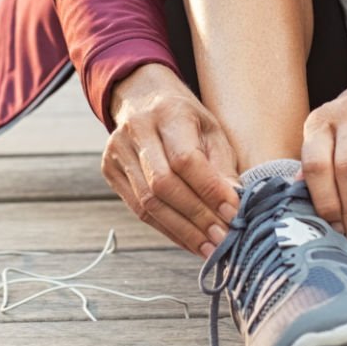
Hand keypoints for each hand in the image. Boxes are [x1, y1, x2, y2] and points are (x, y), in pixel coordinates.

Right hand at [102, 64, 241, 257]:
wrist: (143, 97)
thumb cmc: (186, 117)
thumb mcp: (211, 129)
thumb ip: (222, 166)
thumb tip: (236, 205)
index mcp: (167, 112)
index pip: (186, 159)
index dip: (209, 191)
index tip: (233, 214)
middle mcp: (137, 130)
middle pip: (163, 185)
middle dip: (197, 218)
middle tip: (223, 239)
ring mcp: (118, 151)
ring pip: (148, 202)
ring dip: (182, 231)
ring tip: (209, 248)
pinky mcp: (110, 170)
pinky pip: (138, 209)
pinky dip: (167, 229)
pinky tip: (189, 241)